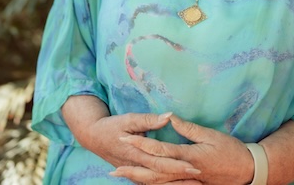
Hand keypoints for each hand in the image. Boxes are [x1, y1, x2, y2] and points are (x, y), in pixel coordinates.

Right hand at [82, 112, 200, 179]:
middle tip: (199, 179)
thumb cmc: (112, 126)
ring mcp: (135, 172)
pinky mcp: (135, 175)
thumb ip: (149, 120)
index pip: (160, 162)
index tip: (193, 166)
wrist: (94, 137)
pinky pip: (151, 184)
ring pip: (156, 183)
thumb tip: (168, 116)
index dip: (177, 165)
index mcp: (136, 153)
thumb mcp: (129, 119)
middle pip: (161, 176)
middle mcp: (136, 166)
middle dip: (180, 179)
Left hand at [113, 114, 253, 184]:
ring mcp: (186, 181)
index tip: (126, 138)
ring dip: (138, 179)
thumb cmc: (230, 150)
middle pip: (153, 172)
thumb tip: (169, 117)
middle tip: (113, 168)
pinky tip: (142, 182)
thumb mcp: (210, 135)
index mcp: (188, 156)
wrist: (247, 171)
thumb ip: (188, 128)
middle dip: (133, 169)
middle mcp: (184, 171)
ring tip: (122, 176)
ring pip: (158, 183)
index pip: (160, 149)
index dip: (141, 143)